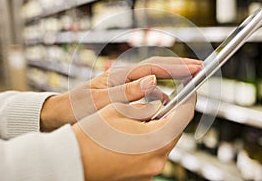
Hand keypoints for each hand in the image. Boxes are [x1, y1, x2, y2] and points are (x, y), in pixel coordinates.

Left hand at [41, 56, 201, 130]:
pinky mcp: (125, 96)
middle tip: (200, 70)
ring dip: (171, 86)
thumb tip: (153, 80)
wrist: (62, 114)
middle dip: (180, 69)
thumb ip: (127, 92)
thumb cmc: (78, 107)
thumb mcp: (101, 101)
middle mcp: (126, 78)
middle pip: (158, 69)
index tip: (197, 66)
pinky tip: (163, 106)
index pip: (155, 67)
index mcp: (121, 76)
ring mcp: (126, 86)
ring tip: (186, 89)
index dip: (178, 66)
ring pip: (155, 83)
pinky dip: (158, 99)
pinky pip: (147, 95)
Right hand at [72, 92, 196, 180]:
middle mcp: (158, 159)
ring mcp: (150, 170)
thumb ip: (144, 105)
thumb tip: (158, 102)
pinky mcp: (141, 176)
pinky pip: (152, 153)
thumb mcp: (119, 110)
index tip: (190, 88)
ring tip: (142, 117)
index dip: (189, 98)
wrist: (72, 162)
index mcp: (156, 140)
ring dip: (158, 128)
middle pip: (174, 130)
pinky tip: (134, 133)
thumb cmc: (92, 135)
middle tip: (163, 101)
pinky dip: (149, 141)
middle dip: (171, 114)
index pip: (184, 115)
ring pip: (163, 142)